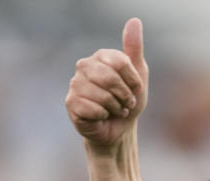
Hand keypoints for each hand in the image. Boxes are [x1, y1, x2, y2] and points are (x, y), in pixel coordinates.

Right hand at [65, 18, 148, 149]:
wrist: (118, 129)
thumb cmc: (127, 101)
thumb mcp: (138, 76)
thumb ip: (135, 50)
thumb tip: (134, 21)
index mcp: (101, 57)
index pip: (121, 62)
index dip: (133, 80)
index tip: (136, 90)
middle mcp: (84, 66)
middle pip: (110, 78)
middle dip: (124, 95)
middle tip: (127, 103)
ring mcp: (75, 84)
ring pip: (102, 95)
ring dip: (115, 107)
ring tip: (116, 110)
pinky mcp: (71, 103)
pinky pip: (93, 108)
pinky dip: (103, 116)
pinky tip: (102, 117)